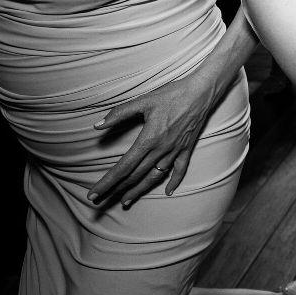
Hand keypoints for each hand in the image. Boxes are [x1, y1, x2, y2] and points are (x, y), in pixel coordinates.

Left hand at [88, 64, 220, 207]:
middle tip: (100, 202)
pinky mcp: (187, 149)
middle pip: (135, 176)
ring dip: (138, 190)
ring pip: (154, 177)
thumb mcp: (143, 101)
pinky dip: (174, 182)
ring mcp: (175, 151)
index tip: (94, 194)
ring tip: (125, 200)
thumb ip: (119, 113)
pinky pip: (180, 170)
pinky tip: (168, 192)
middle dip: (116, 190)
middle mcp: (161, 150)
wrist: (201, 92)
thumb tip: (97, 125)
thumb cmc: (171, 94)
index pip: (123, 167)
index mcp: (148, 140)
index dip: (107, 182)